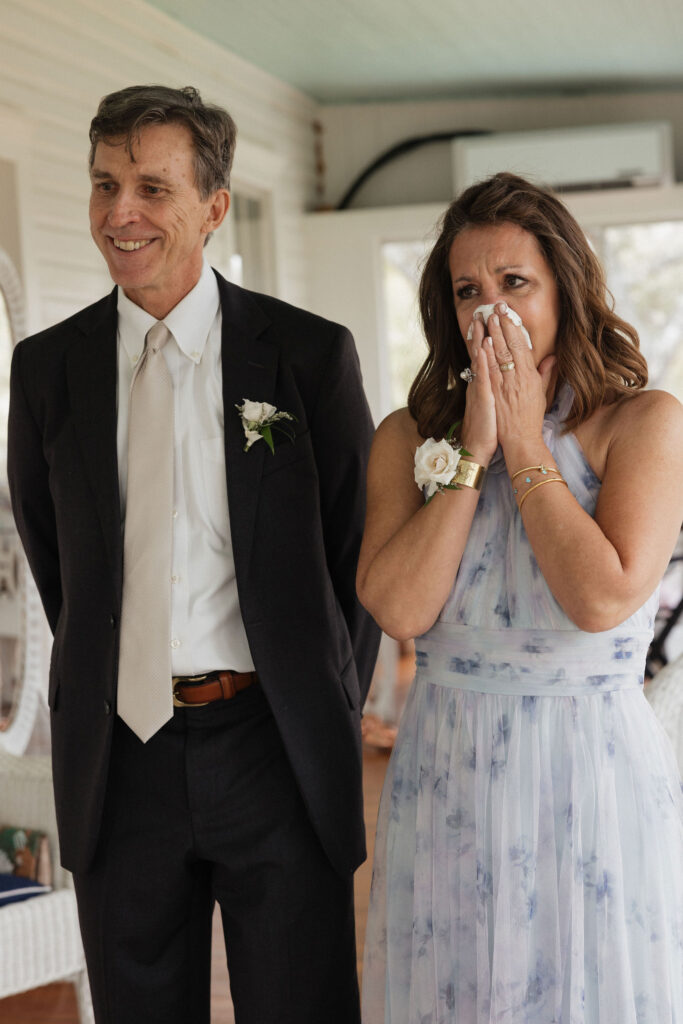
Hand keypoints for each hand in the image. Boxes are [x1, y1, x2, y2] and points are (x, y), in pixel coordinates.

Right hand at [460, 313, 497, 463]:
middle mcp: (481, 382)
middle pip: (481, 351)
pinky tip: (483, 347)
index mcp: (487, 382)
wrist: (479, 446)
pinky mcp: (482, 397)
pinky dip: (481, 361)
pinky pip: (481, 376)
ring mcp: (480, 388)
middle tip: (483, 309)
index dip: (491, 336)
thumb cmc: (492, 426)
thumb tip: (514, 374)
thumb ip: (507, 385)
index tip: (494, 318)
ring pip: (479, 359)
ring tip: (480, 319)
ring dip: (479, 339)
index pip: (489, 355)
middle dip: (483, 330)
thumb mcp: (499, 402)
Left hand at [484, 302, 555, 449]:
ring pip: (498, 355)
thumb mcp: (541, 393)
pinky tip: (482, 344)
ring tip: (487, 318)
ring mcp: (505, 385)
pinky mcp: (495, 394)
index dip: (514, 328)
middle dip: (502, 325)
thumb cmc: (530, 418)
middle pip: (509, 346)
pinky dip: (486, 357)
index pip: (521, 345)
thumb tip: (551, 357)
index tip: (508, 313)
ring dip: (493, 335)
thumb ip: (545, 373)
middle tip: (495, 308)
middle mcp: (518, 378)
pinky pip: (490, 372)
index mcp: (530, 376)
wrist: (521, 439)